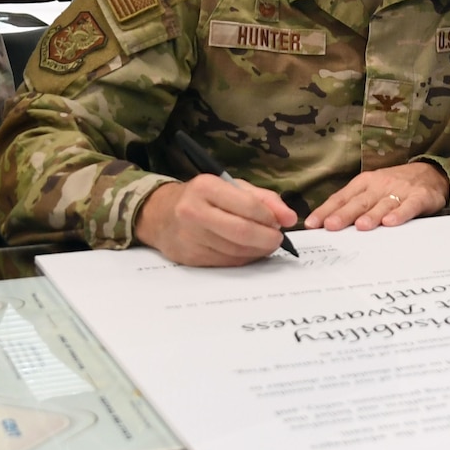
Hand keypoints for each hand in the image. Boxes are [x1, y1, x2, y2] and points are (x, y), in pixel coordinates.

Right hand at [133, 176, 296, 266]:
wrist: (160, 214)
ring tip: (264, 244)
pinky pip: (225, 262)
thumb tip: (289, 218)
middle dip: (267, 238)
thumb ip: (264, 199)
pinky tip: (247, 252)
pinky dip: (243, 259)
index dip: (270, 217)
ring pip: (235, 251)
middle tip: (277, 239)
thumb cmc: (202, 197)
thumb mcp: (231, 187)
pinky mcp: (189, 257)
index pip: (248, 206)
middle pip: (242, 232)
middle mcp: (194, 211)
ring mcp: (189, 236)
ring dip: (257, 251)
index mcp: (206, 187)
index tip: (281, 222)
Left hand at [305, 163, 447, 231]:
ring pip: (383, 204)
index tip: (312, 224)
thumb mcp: (371, 189)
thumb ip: (352, 205)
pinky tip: (390, 222)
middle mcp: (379, 185)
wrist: (431, 173)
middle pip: (359, 202)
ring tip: (360, 226)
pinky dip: (400, 214)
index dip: (326, 210)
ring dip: (371, 215)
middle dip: (344, 214)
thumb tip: (326, 224)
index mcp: (364, 183)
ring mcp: (400, 191)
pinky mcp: (419, 197)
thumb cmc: (394, 186)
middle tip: (331, 225)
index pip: (342, 197)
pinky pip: (408, 206)